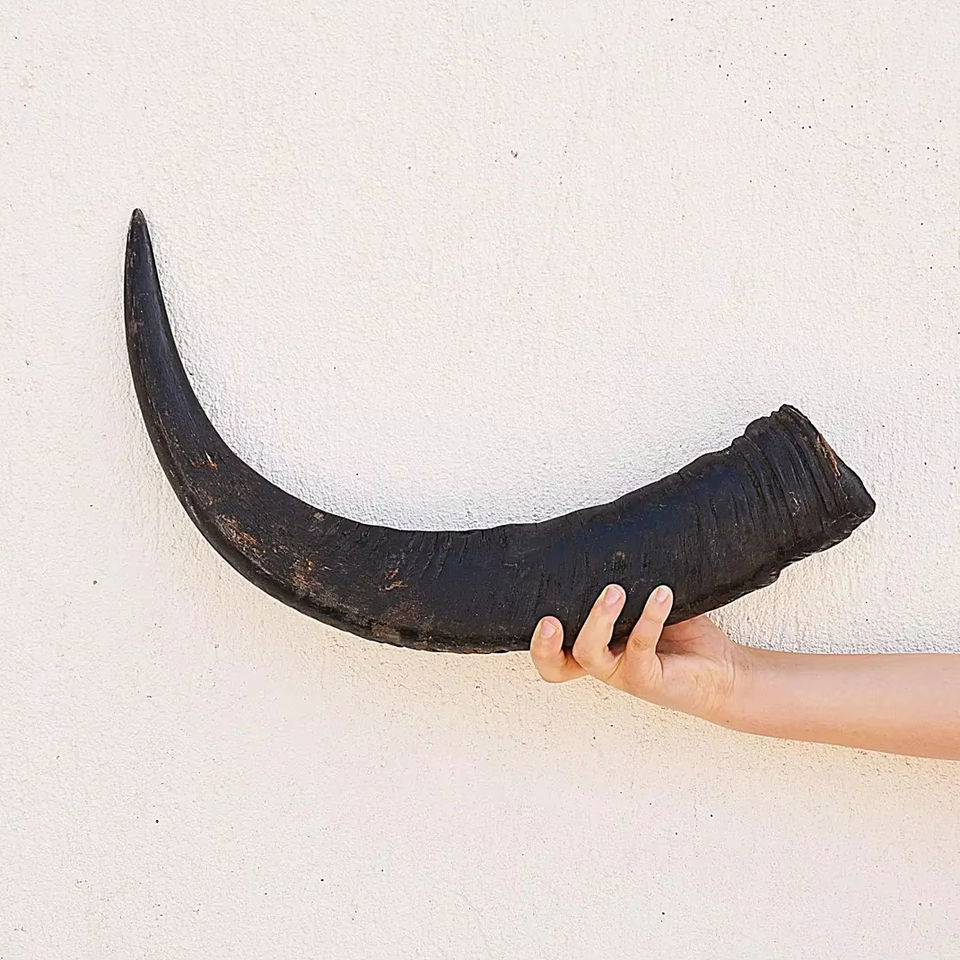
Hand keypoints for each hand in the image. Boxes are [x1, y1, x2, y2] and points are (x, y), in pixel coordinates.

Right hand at [530, 583, 747, 724]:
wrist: (726, 671)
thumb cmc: (683, 635)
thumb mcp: (647, 605)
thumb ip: (631, 586)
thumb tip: (619, 542)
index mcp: (597, 648)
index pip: (554, 656)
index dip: (539, 645)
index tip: (541, 615)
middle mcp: (604, 664)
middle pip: (556, 667)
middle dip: (545, 645)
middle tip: (549, 618)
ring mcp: (623, 675)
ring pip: (590, 654)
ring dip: (597, 619)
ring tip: (614, 591)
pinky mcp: (649, 680)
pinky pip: (640, 647)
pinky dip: (650, 616)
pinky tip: (662, 595)